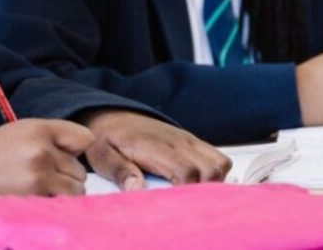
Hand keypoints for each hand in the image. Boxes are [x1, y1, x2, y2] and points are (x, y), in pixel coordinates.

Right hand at [0, 119, 92, 223]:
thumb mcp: (15, 133)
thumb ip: (46, 138)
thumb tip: (74, 153)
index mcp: (38, 128)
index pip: (84, 138)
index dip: (74, 150)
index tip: (64, 157)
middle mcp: (42, 148)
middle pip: (79, 169)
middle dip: (65, 176)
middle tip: (41, 179)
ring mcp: (39, 174)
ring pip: (75, 189)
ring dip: (61, 193)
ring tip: (36, 191)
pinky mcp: (34, 196)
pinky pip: (60, 204)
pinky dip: (51, 205)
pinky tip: (32, 200)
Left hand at [79, 110, 230, 189]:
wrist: (113, 116)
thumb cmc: (107, 139)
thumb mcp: (103, 156)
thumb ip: (120, 172)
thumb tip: (137, 190)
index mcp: (156, 147)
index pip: (186, 171)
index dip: (187, 192)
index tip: (177, 206)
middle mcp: (177, 141)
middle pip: (210, 170)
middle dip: (204, 192)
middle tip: (185, 204)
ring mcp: (188, 140)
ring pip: (220, 164)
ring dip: (213, 182)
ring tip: (193, 195)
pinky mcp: (192, 142)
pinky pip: (218, 157)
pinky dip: (215, 172)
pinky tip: (197, 184)